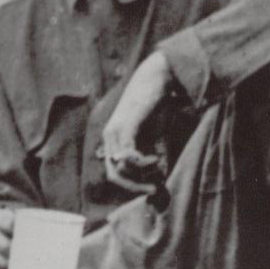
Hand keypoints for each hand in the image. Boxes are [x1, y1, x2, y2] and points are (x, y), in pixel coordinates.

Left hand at [101, 51, 172, 191]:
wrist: (158, 79)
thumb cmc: (157, 108)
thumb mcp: (156, 139)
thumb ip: (155, 160)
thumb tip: (160, 182)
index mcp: (113, 143)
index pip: (113, 174)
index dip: (131, 186)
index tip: (151, 190)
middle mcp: (109, 139)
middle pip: (113, 176)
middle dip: (134, 187)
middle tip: (154, 189)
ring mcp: (114, 132)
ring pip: (118, 168)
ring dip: (140, 174)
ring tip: (158, 164)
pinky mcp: (124, 126)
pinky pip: (126, 154)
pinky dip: (141, 162)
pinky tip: (155, 158)